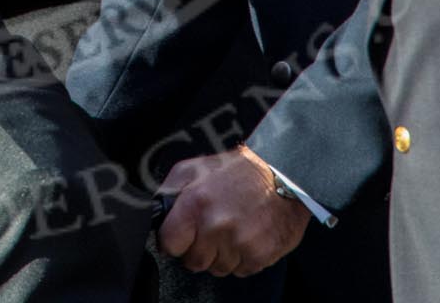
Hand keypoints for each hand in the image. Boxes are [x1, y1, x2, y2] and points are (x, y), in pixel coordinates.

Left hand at [158, 148, 309, 275]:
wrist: (283, 174)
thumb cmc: (237, 170)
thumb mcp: (194, 168)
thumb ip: (170, 191)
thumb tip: (155, 212)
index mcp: (195, 203)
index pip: (169, 244)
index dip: (174, 241)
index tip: (182, 235)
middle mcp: (216, 225)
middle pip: (193, 262)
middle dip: (199, 249)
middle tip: (212, 229)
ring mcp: (239, 242)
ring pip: (217, 269)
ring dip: (222, 255)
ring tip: (232, 229)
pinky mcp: (259, 255)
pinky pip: (240, 271)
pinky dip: (242, 258)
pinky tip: (247, 236)